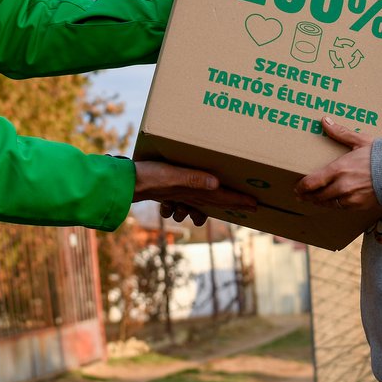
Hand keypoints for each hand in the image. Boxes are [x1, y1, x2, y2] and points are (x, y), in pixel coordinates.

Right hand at [133, 160, 256, 226]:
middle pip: (216, 201)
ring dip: (215, 205)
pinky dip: (194, 202)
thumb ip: (193, 178)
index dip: (239, 201)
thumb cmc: (149, 176)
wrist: (125, 183)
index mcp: (193, 191)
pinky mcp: (169, 190)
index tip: (256, 205)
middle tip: (250, 206)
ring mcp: (179, 194)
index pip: (222, 197)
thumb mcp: (172, 175)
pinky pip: (187, 199)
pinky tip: (197, 201)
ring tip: (228, 203)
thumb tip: (216, 183)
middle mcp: (188, 195)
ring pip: (202, 202)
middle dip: (233, 203)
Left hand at [294, 117, 381, 211]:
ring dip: (319, 202)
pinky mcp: (360, 206)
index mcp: (339, 169)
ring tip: (314, 199)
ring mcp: (351, 198)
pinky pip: (341, 208)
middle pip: (317, 196)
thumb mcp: (360, 141)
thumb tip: (324, 120)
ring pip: (328, 204)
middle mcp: (342, 186)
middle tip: (301, 195)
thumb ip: (340, 133)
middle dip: (307, 196)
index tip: (296, 188)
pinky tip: (332, 201)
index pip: (311, 183)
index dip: (301, 187)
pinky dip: (334, 205)